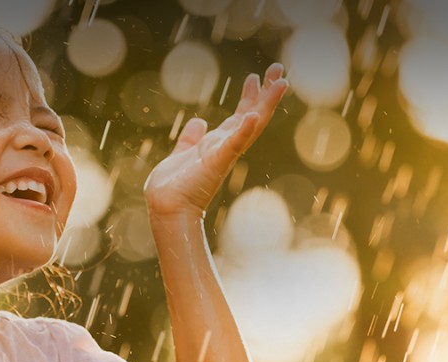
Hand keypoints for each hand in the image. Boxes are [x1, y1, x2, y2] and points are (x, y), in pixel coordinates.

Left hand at [144, 63, 288, 217]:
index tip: (255, 77)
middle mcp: (226, 147)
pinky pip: (233, 144)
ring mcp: (224, 153)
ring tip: (280, 83)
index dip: (249, 96)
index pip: (239, 116)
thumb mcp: (183, 153)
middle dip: (266, 93)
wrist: (167, 208)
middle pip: (252, 115)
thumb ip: (191, 138)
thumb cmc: (174, 187)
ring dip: (266, 103)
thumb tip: (199, 122)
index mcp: (218, 144)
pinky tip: (252, 116)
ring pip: (251, 124)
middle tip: (278, 69)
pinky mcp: (217, 161)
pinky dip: (244, 130)